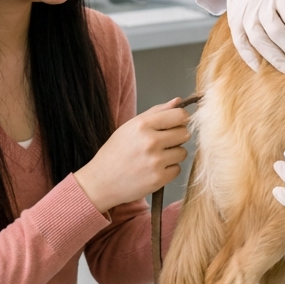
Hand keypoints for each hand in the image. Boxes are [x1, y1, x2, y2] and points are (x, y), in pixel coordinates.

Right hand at [74, 100, 190, 213]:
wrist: (100, 182)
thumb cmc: (115, 152)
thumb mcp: (130, 127)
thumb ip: (156, 112)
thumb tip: (178, 101)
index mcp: (142, 125)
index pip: (180, 116)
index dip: (181, 120)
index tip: (176, 124)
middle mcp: (150, 141)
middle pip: (185, 134)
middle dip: (177, 138)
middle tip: (161, 143)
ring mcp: (155, 161)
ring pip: (182, 152)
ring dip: (173, 155)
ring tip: (154, 158)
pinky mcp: (158, 179)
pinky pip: (177, 169)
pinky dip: (169, 170)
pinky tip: (153, 170)